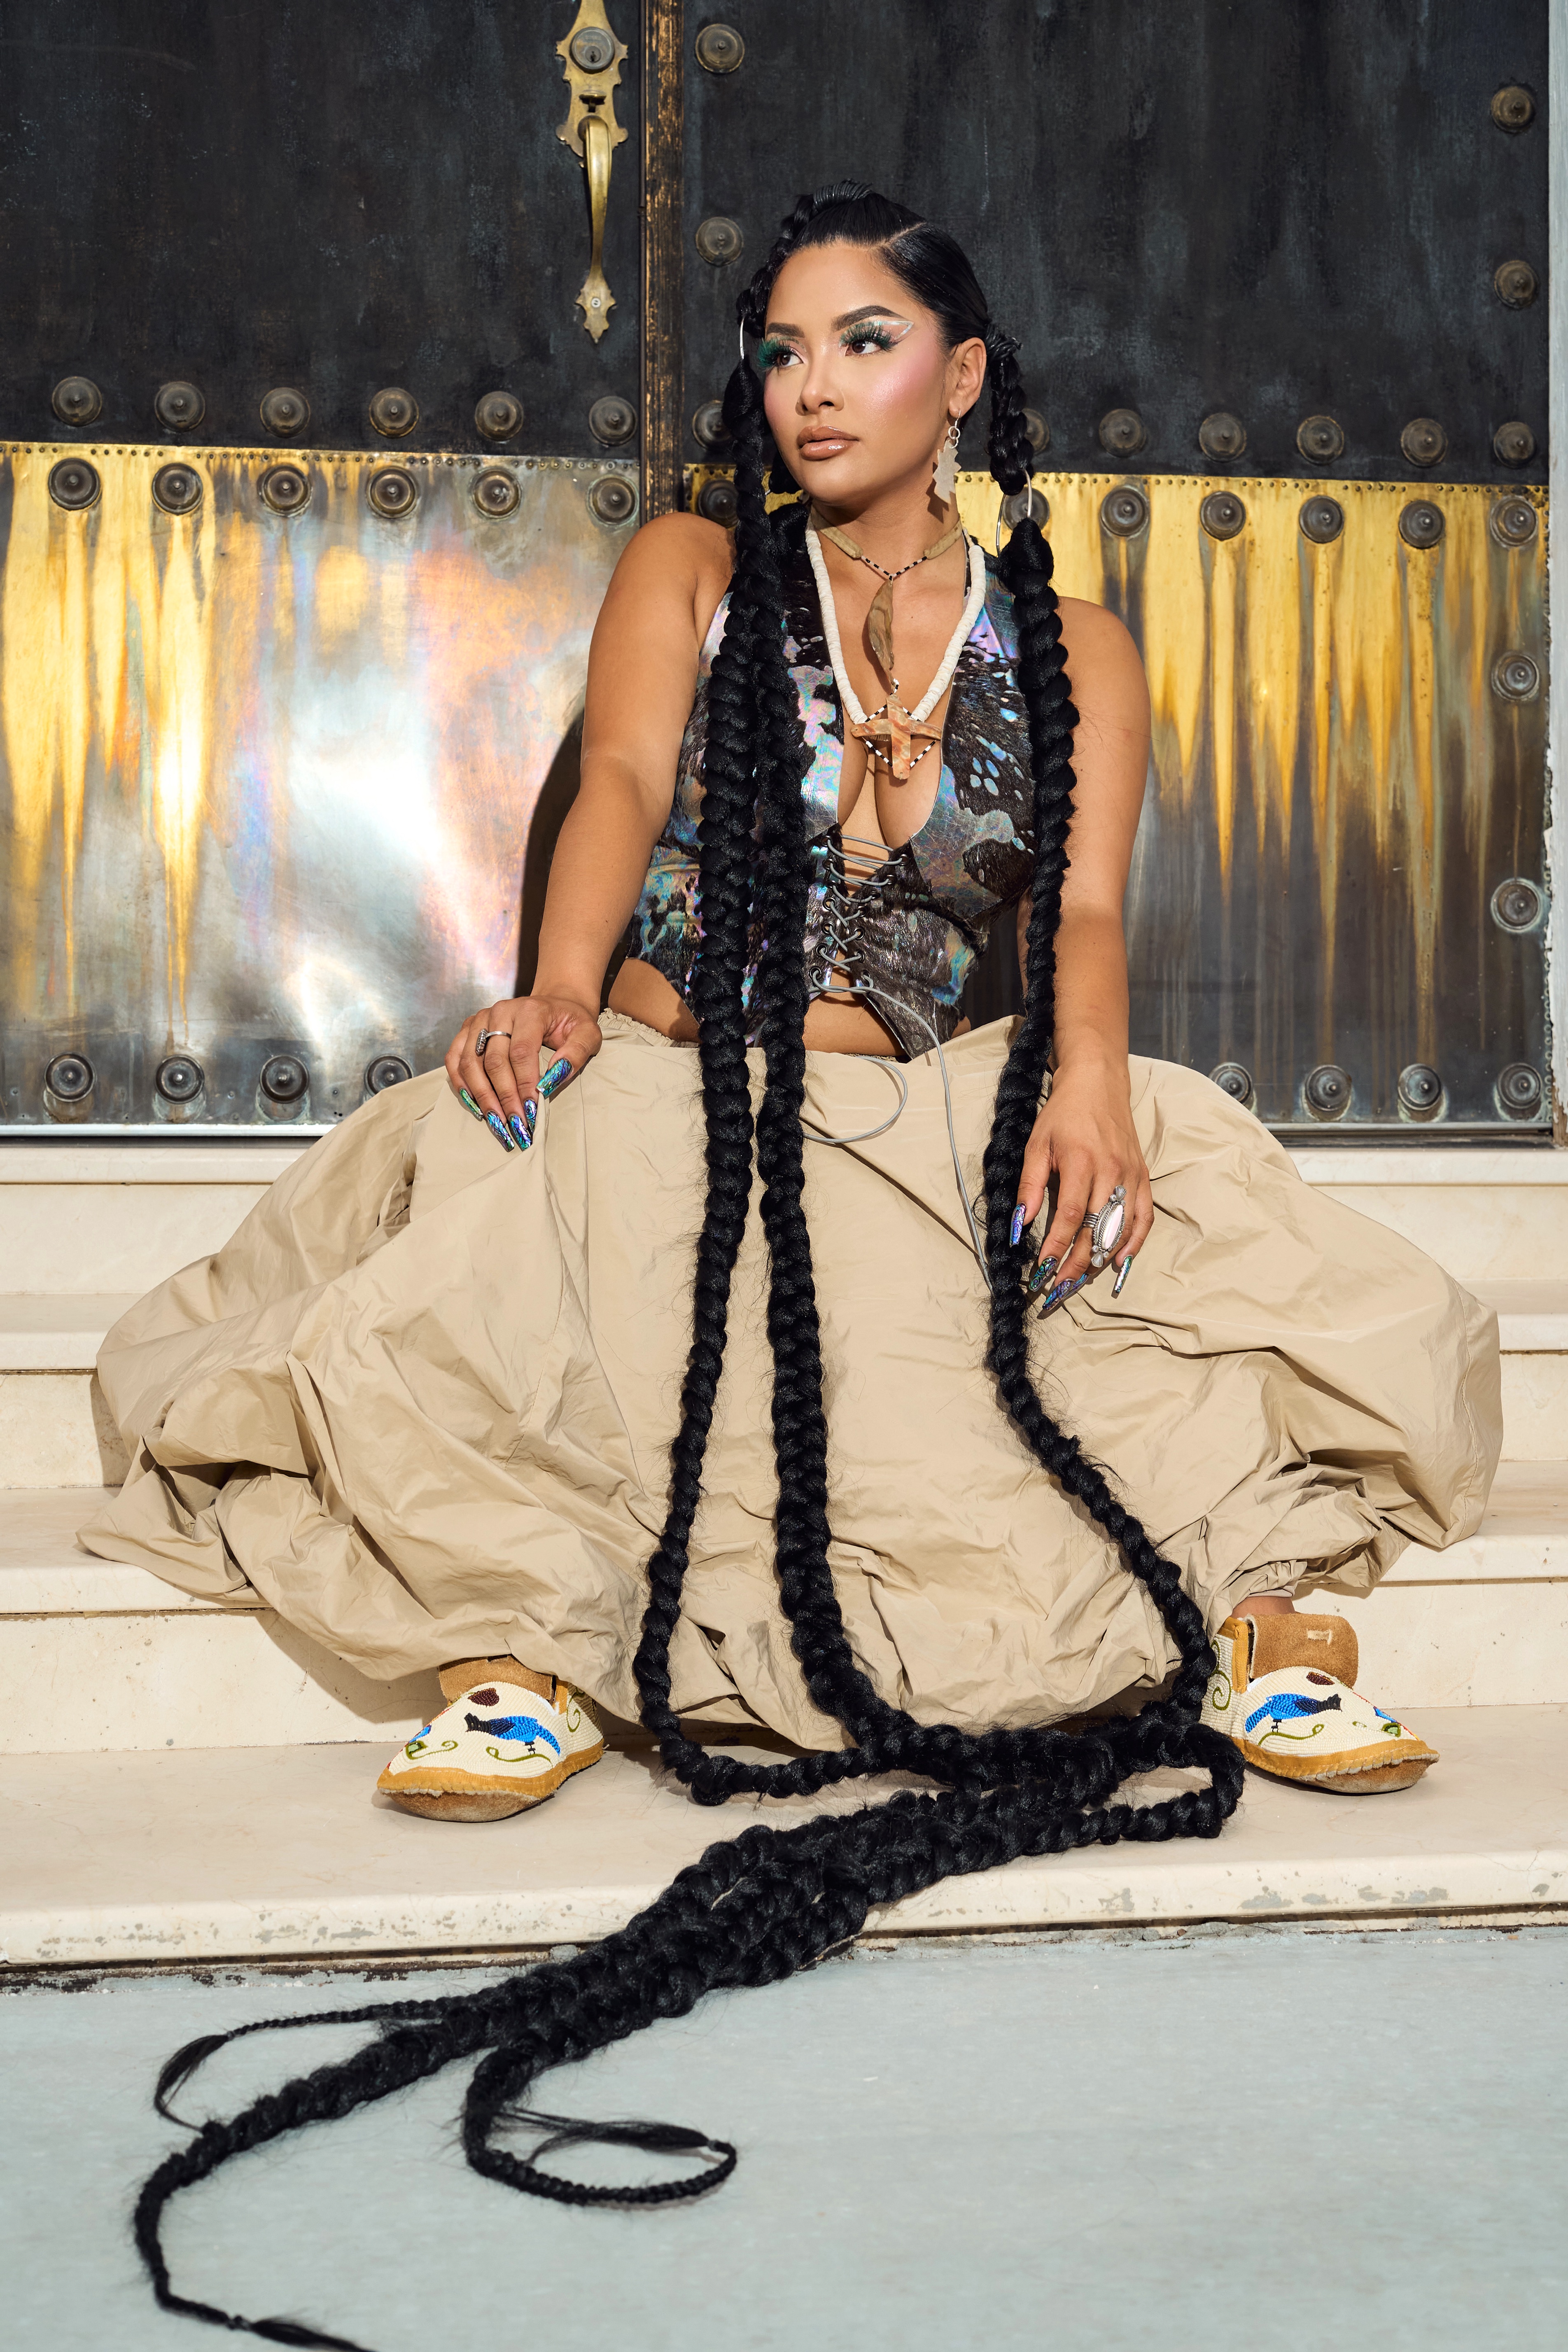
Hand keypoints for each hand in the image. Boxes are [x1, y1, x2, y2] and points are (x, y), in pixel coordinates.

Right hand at [445, 992, 602, 1148]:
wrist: (554, 1005)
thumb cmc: (570, 1023)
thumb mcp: (588, 1034)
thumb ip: (575, 1054)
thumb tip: (550, 1081)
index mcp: (530, 1010)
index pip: (521, 1052)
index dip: (524, 1084)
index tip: (531, 1112)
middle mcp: (500, 1011)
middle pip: (493, 1060)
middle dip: (504, 1097)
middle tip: (515, 1125)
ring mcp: (480, 1019)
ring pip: (470, 1062)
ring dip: (481, 1096)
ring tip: (496, 1122)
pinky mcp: (468, 1029)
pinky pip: (454, 1059)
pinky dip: (461, 1084)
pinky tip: (475, 1105)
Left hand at [1010, 1059, 1152, 1302]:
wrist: (1098, 1084)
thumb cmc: (1063, 1114)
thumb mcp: (1037, 1144)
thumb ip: (1030, 1184)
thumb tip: (1019, 1223)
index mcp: (1082, 1163)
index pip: (1071, 1217)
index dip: (1057, 1248)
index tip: (1041, 1271)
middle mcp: (1111, 1172)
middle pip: (1097, 1230)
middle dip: (1076, 1264)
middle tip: (1057, 1289)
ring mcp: (1131, 1175)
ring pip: (1121, 1229)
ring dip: (1102, 1260)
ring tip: (1080, 1281)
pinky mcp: (1142, 1177)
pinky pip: (1144, 1217)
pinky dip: (1134, 1243)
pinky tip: (1119, 1263)